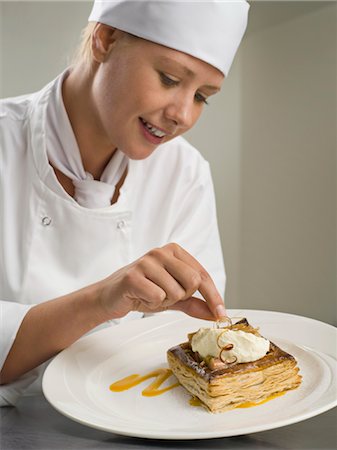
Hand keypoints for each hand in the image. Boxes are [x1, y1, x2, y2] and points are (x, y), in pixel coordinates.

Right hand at [97, 243, 225, 320]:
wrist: (111, 297)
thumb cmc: (143, 292)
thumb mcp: (173, 297)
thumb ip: (194, 303)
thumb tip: (216, 314)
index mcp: (174, 251)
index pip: (202, 274)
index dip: (213, 296)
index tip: (220, 314)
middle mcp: (161, 252)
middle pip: (192, 282)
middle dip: (182, 296)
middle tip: (166, 296)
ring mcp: (146, 262)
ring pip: (176, 291)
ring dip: (165, 301)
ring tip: (151, 295)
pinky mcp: (134, 276)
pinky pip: (158, 297)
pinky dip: (152, 303)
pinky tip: (141, 297)